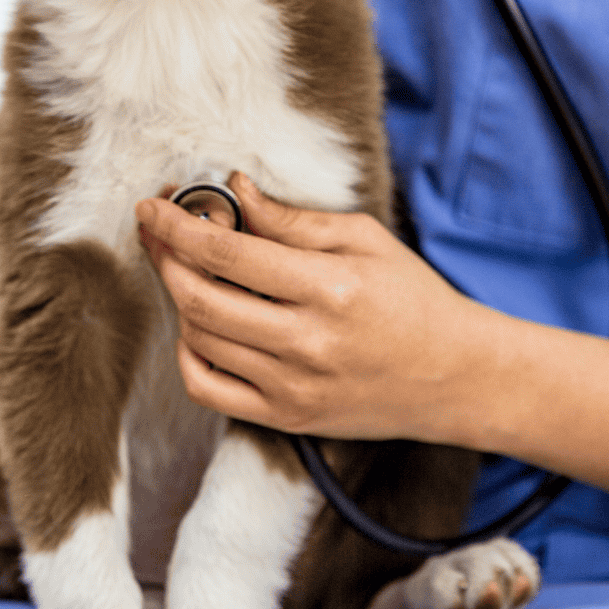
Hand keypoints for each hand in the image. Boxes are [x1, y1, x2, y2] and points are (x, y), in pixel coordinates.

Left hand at [134, 173, 498, 441]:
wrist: (456, 376)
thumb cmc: (413, 297)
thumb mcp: (365, 239)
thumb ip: (293, 220)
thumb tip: (237, 190)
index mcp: (330, 287)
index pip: (227, 253)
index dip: (177, 226)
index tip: (151, 205)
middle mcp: (307, 342)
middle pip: (200, 299)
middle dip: (165, 258)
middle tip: (157, 232)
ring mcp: (293, 387)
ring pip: (199, 340)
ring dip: (178, 299)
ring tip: (188, 271)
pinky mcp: (287, 418)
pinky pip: (209, 391)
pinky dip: (188, 354)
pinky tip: (199, 325)